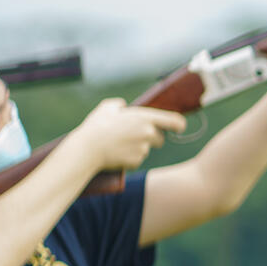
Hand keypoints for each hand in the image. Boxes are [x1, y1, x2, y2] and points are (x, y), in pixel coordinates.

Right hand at [73, 99, 189, 171]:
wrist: (87, 149)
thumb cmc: (96, 127)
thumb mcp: (106, 108)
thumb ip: (118, 104)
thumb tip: (123, 106)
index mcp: (145, 117)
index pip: (174, 121)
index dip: (179, 125)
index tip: (180, 128)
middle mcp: (148, 132)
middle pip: (160, 138)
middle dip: (151, 138)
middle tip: (133, 136)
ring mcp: (144, 148)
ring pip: (147, 149)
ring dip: (138, 148)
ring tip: (119, 144)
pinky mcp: (137, 161)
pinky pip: (138, 159)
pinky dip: (130, 158)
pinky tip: (117, 154)